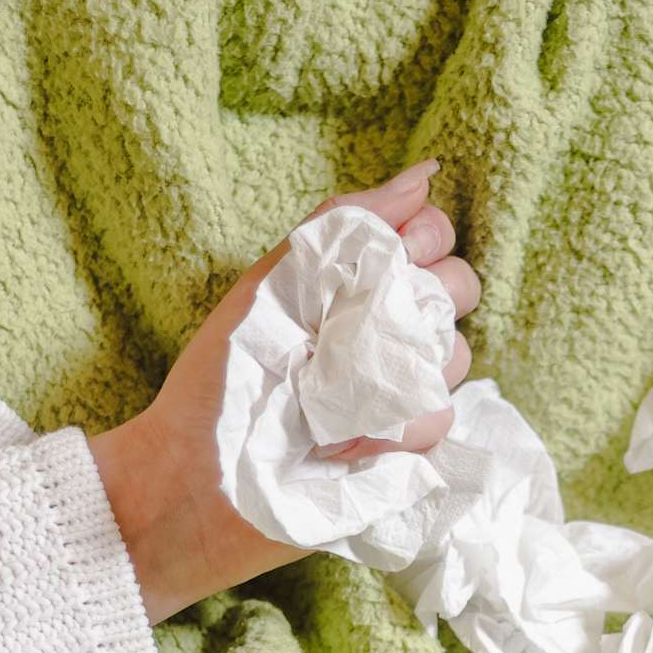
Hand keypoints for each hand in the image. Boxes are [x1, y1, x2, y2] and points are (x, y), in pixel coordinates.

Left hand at [87, 160, 481, 621]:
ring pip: (454, 357)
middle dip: (431, 294)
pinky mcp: (406, 454)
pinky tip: (348, 439)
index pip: (432, 240)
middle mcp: (385, 337)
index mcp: (356, 288)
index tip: (400, 248)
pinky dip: (397, 427)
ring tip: (340, 390)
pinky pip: (439, 421)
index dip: (427, 237)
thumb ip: (344, 222)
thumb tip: (426, 173)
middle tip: (374, 318)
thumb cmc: (223, 378)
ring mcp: (400, 396)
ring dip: (403, 366)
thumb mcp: (272, 283)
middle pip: (457, 292)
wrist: (195, 479)